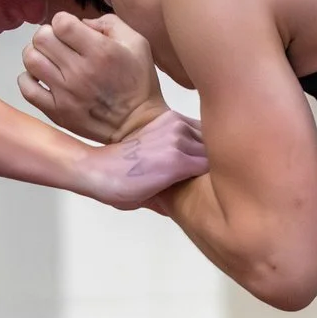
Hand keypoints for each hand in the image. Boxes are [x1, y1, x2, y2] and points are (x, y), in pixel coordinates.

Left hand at [19, 12, 164, 143]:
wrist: (138, 124)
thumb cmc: (138, 81)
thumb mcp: (137, 43)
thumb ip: (109, 23)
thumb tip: (80, 23)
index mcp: (100, 51)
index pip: (61, 23)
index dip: (63, 21)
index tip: (71, 30)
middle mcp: (80, 71)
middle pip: (41, 38)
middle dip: (48, 35)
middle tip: (58, 44)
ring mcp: (65, 93)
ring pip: (31, 60)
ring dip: (36, 54)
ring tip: (49, 60)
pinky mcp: (56, 112)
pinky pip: (27, 88)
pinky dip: (28, 79)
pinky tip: (41, 78)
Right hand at [77, 108, 206, 208]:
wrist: (97, 172)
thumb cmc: (118, 171)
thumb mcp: (150, 154)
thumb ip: (176, 162)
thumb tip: (195, 187)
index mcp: (171, 120)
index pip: (210, 132)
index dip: (215, 152)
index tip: (216, 169)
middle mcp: (177, 125)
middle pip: (217, 143)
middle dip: (219, 162)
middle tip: (219, 183)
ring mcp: (178, 142)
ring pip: (216, 158)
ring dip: (216, 174)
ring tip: (212, 192)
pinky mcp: (178, 162)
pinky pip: (209, 172)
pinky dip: (212, 185)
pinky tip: (208, 197)